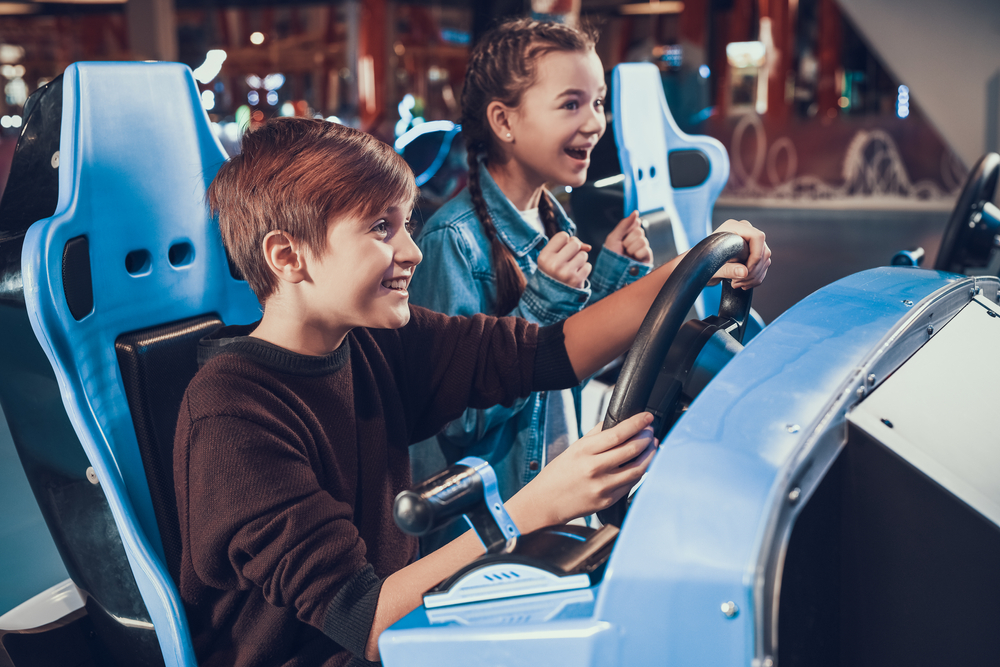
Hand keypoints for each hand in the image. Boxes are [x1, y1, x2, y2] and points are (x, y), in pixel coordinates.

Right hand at [523, 412, 656, 525]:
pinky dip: (640, 471)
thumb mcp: (574, 448)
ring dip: (649, 454)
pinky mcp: (608, 501)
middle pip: (631, 450)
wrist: (546, 502)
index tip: (647, 417)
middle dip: (646, 437)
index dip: (636, 424)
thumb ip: (596, 434)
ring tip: (652, 445)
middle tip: (650, 431)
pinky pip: (631, 484)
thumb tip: (617, 421)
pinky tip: (641, 464)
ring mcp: (603, 487)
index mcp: (584, 451)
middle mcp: (594, 469)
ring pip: (637, 469)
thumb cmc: (558, 474)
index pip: (618, 434)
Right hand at [537, 231, 591, 288]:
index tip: (560, 251)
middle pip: (575, 243)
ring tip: (570, 269)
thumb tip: (588, 247)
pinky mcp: (577, 280)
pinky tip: (575, 276)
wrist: (551, 297)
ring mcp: (566, 273)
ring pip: (583, 254)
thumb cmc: (553, 271)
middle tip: (567, 260)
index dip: (564, 242)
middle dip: (574, 250)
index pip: (563, 236)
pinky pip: (588, 266)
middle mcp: (554, 264)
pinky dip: (584, 270)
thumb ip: (567, 245)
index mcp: (544, 257)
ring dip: (580, 260)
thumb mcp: (551, 257)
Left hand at [604, 211, 652, 264]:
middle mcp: (637, 240)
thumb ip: (624, 224)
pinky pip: (646, 249)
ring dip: (631, 248)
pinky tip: (634, 259)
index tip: (622, 237)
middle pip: (639, 231)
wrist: (612, 272)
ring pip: (642, 240)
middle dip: (628, 240)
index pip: (635, 223)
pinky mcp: (647, 257)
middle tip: (623, 248)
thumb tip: (636, 212)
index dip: (628, 229)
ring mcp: (643, 249)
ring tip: (627, 255)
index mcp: (629, 234)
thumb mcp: (614, 237)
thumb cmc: (611, 256)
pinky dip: (637, 254)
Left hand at [708, 219, 770, 288]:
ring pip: (764, 261)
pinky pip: (762, 267)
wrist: (699, 268)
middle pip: (763, 251)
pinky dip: (755, 278)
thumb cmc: (701, 264)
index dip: (756, 255)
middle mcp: (744, 232)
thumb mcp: (712, 268)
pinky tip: (743, 284)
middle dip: (753, 271)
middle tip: (737, 282)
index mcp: (733, 227)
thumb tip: (744, 272)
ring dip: (754, 277)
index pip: (757, 237)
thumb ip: (728, 269)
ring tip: (736, 284)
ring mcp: (750, 243)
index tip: (746, 271)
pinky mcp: (752, 254)